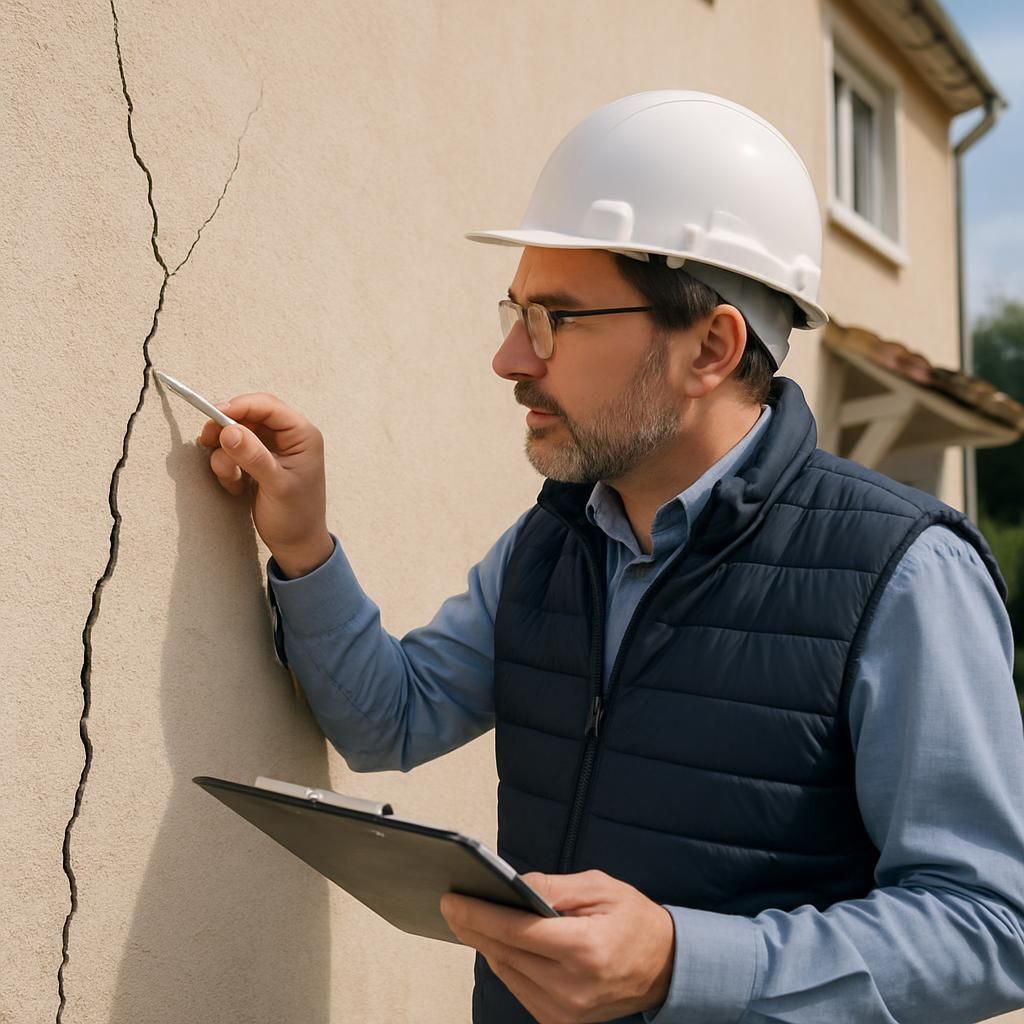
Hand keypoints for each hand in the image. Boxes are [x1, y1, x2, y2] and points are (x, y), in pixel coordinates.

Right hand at [196, 392, 332, 576]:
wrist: (296, 544)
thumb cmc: (296, 517)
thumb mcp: (276, 486)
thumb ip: (254, 457)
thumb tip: (229, 431)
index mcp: (302, 435)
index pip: (268, 406)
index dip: (239, 406)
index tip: (214, 415)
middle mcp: (288, 437)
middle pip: (247, 416)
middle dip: (226, 430)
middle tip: (207, 442)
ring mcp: (271, 448)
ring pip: (236, 434)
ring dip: (226, 455)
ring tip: (234, 481)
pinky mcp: (257, 460)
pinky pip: (232, 452)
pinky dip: (227, 467)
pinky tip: (238, 487)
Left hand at [440, 869, 674, 1022]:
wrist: (664, 969)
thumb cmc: (634, 920)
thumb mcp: (600, 888)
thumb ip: (554, 886)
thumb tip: (513, 884)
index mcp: (584, 949)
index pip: (517, 931)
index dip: (479, 915)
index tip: (452, 900)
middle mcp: (572, 987)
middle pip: (505, 953)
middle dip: (473, 927)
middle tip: (451, 905)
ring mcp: (565, 1011)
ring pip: (507, 972)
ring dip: (485, 945)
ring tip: (468, 919)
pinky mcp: (560, 1022)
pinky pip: (519, 988)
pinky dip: (504, 963)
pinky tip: (496, 942)